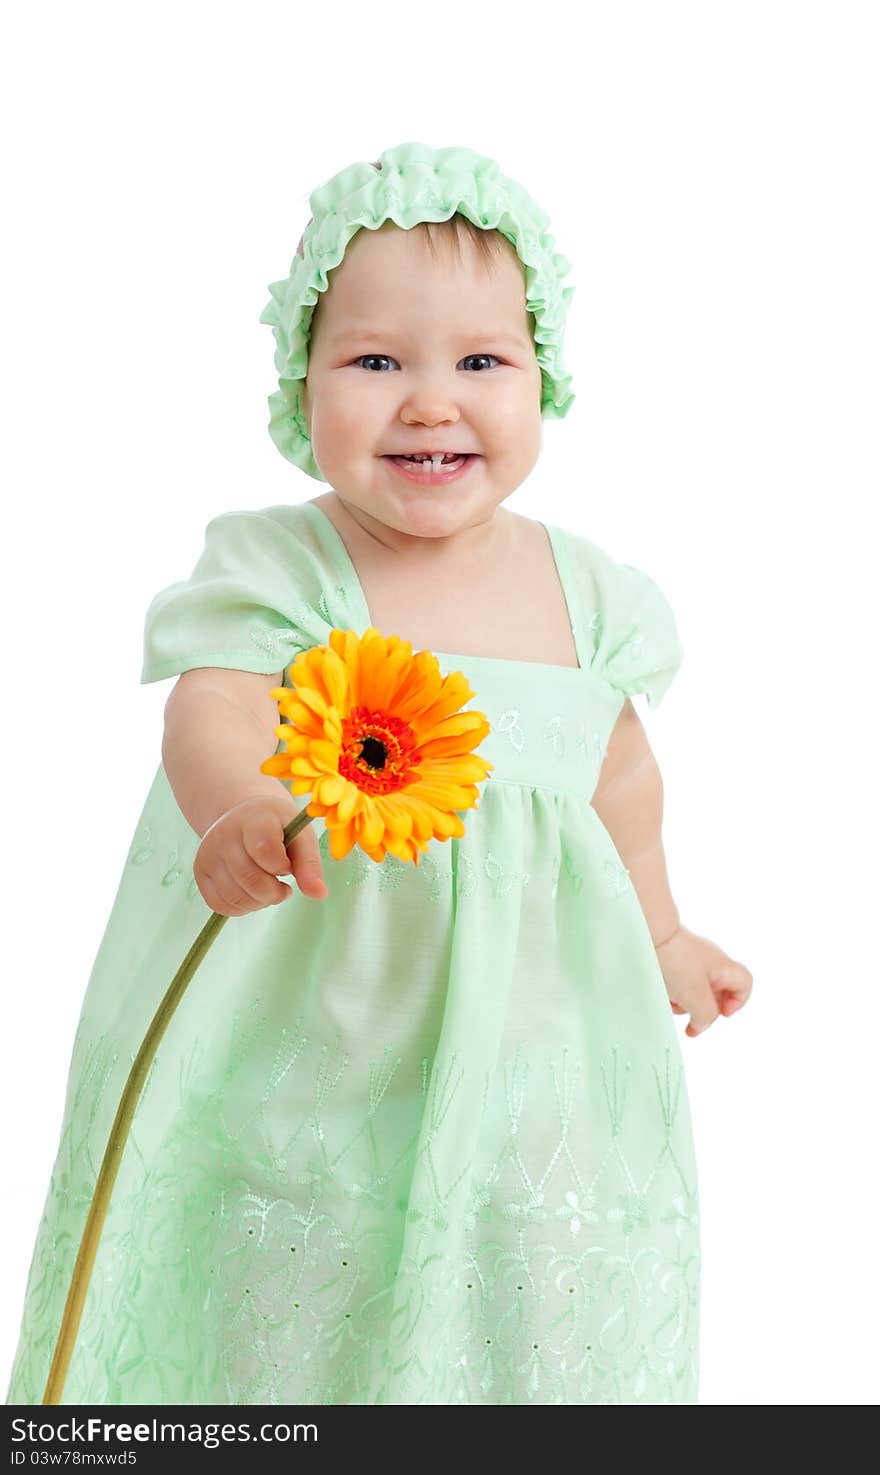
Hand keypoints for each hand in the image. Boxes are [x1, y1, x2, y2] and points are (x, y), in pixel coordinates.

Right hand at [193, 795, 327, 916]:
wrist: (245, 816)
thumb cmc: (279, 829)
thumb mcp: (300, 837)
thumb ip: (310, 864)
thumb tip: (319, 894)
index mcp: (254, 818)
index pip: (264, 849)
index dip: (281, 867)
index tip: (287, 866)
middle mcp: (224, 833)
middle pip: (249, 878)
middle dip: (273, 892)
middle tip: (283, 887)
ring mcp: (208, 853)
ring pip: (234, 896)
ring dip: (258, 902)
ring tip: (268, 889)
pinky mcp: (200, 871)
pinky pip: (219, 904)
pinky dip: (240, 907)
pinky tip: (251, 893)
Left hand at [654, 924, 752, 1037]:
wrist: (645, 935)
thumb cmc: (674, 958)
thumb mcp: (696, 997)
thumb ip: (706, 1016)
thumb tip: (702, 1024)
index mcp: (722, 966)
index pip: (744, 984)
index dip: (737, 1003)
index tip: (722, 1013)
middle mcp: (709, 962)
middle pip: (715, 994)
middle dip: (702, 1009)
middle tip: (691, 1018)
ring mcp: (689, 960)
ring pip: (693, 991)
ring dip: (683, 1002)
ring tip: (671, 1000)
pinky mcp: (671, 960)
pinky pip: (676, 984)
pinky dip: (670, 992)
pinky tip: (661, 992)